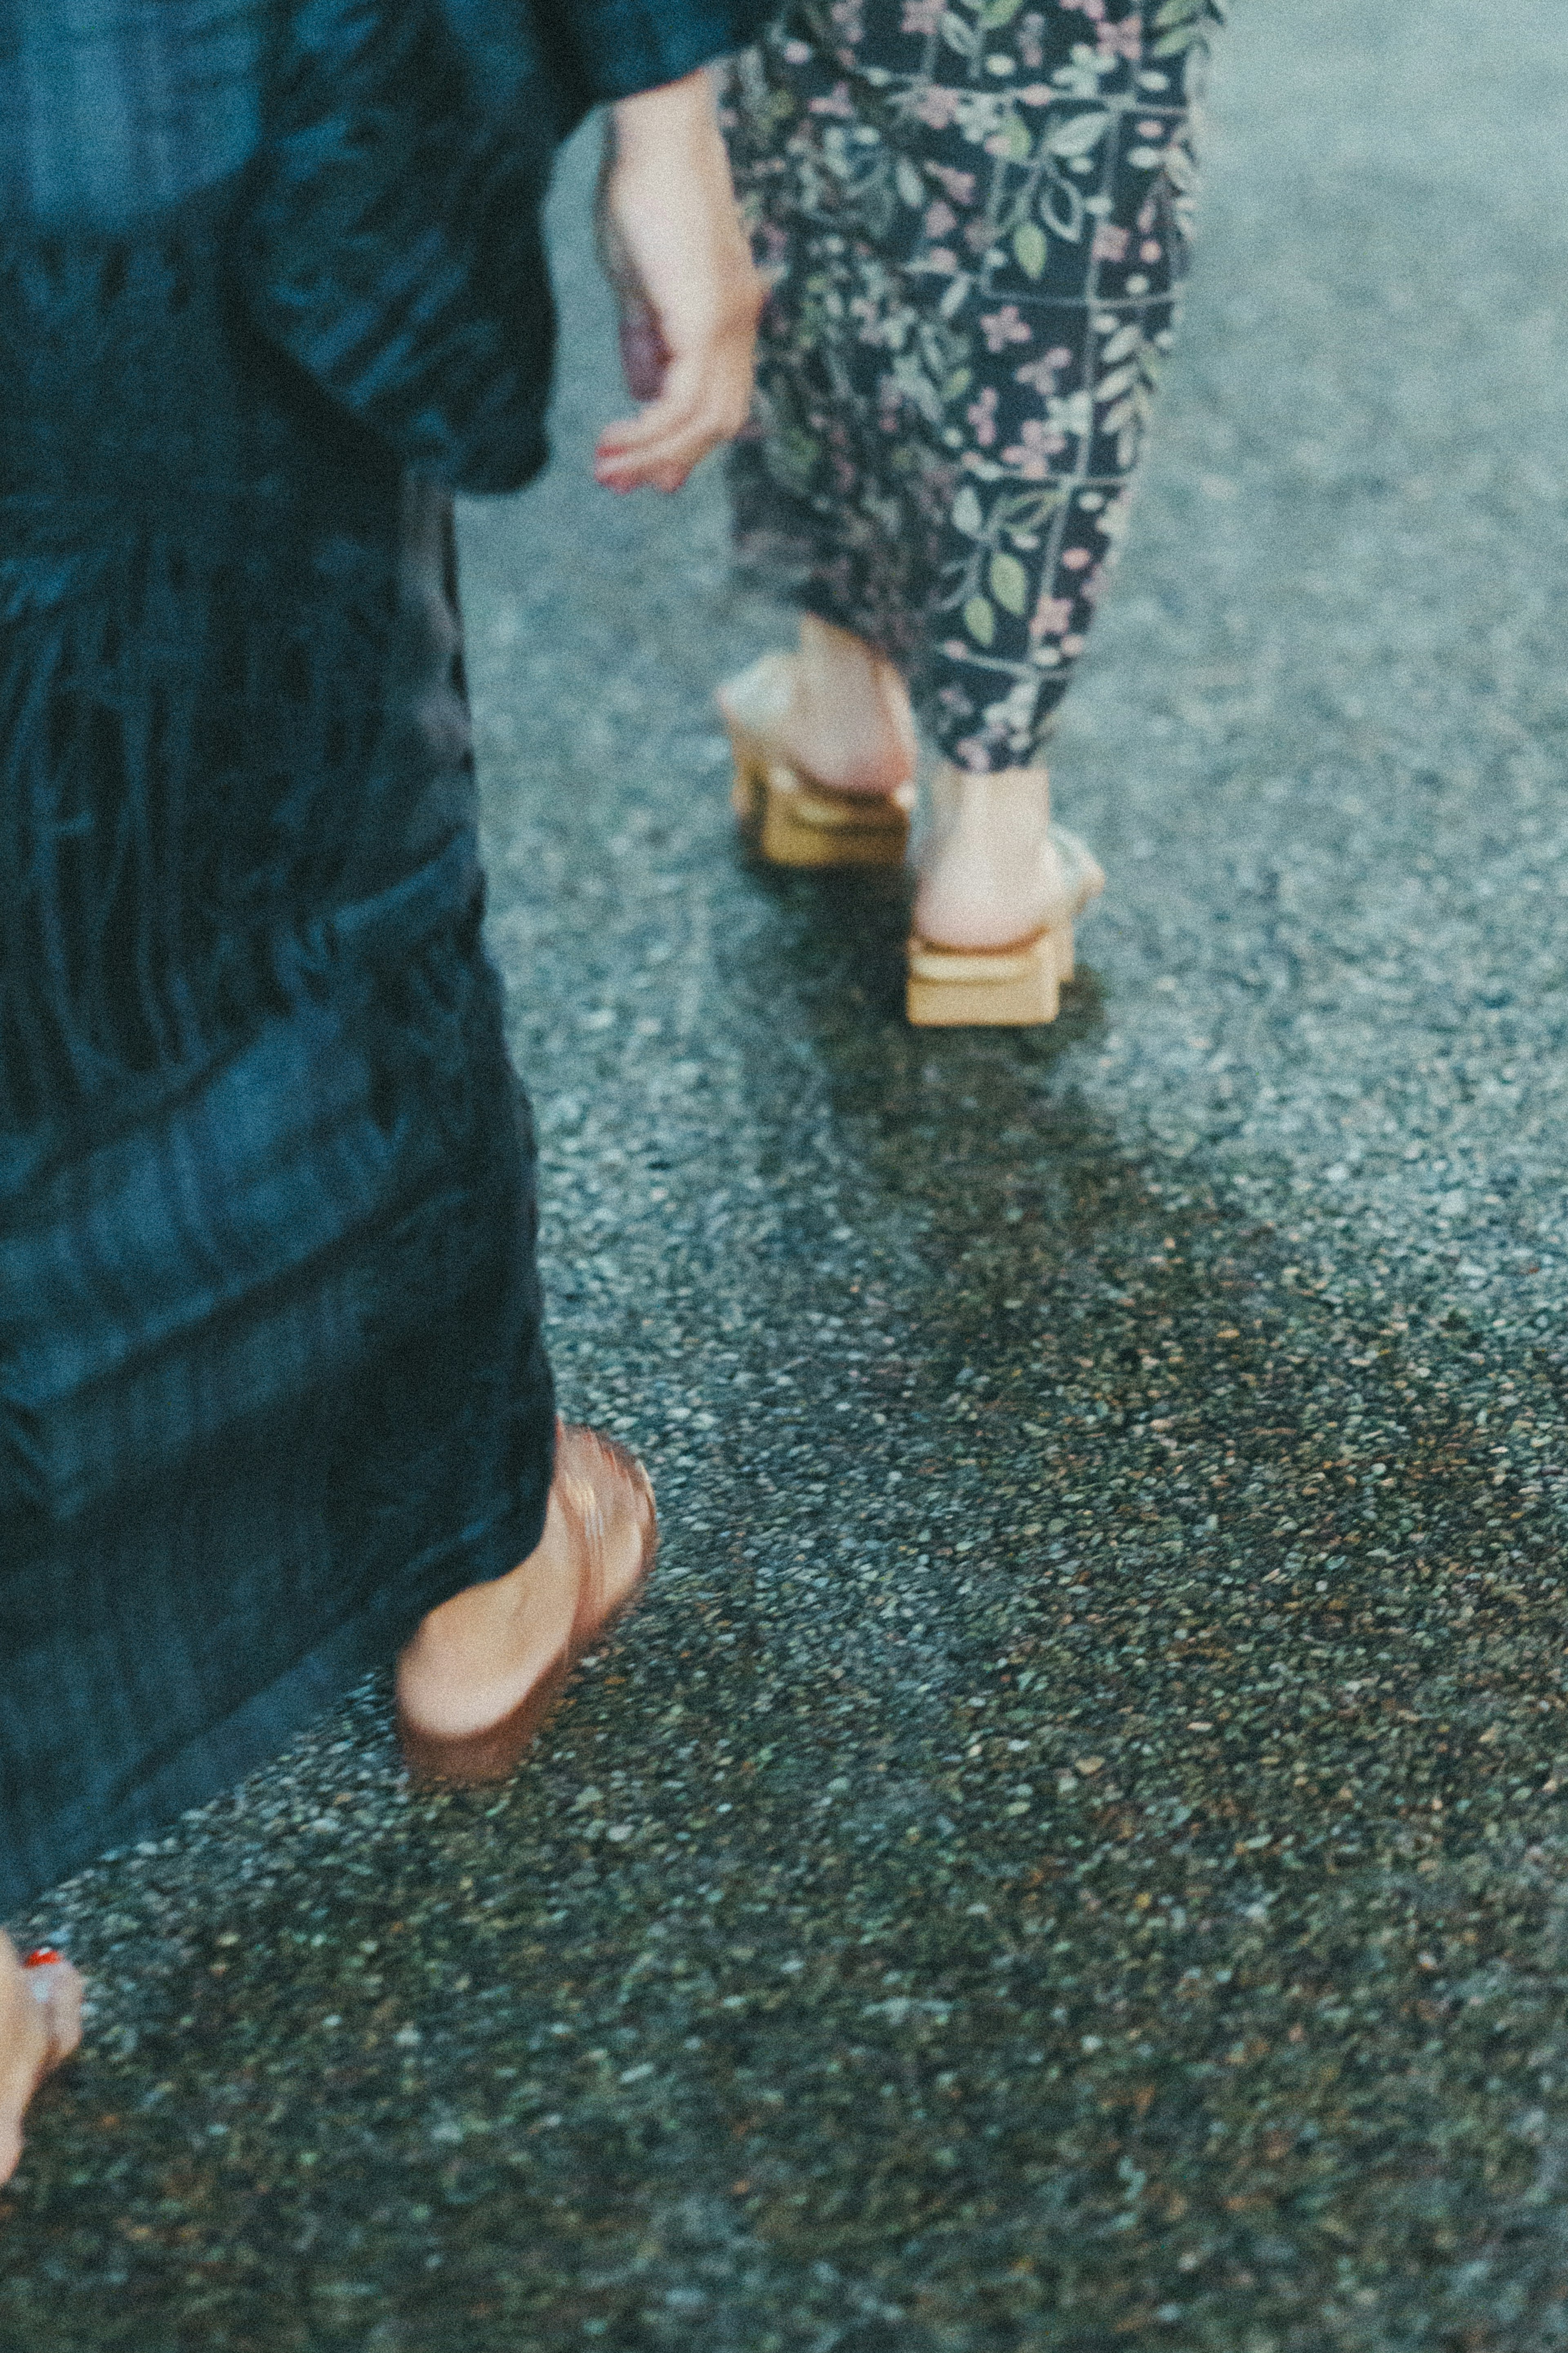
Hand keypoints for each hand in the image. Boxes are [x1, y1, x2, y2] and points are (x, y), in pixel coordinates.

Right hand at [593, 70, 761, 493]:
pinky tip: (615, 440)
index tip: (651, 474)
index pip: (720, 398)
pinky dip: (650, 431)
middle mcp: (741, 324)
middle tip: (622, 483)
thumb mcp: (640, 286)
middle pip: (720, 421)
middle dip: (671, 460)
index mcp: (731, 315)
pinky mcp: (705, 321)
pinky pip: (683, 401)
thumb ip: (647, 343)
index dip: (687, 442)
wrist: (658, 141)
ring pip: (704, 421)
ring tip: (607, 470)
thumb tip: (643, 394)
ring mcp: (729, 324)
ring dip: (654, 454)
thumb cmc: (645, 197)